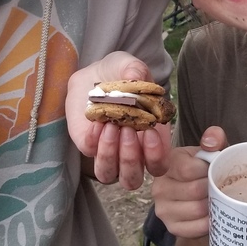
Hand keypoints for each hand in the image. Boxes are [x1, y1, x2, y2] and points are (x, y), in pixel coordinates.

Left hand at [66, 51, 171, 187]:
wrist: (95, 73)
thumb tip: (137, 78)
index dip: (157, 156)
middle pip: (133, 178)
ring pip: (108, 174)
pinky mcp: (87, 143)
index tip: (150, 132)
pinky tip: (97, 120)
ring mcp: (106, 151)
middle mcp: (130, 152)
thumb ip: (137, 70)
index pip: (159, 165)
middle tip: (127, 129)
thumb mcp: (131, 66)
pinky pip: (89, 151)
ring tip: (110, 127)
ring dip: (110, 155)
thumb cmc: (122, 75)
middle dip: (131, 158)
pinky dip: (94, 138)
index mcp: (151, 141)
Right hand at [151, 126, 228, 238]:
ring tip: (221, 200)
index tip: (216, 171)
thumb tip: (212, 139)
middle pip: (195, 190)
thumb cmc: (205, 172)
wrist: (196, 199)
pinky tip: (216, 215)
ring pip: (197, 209)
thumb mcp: (210, 153)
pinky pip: (197, 228)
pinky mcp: (172, 227)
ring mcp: (163, 208)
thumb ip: (214, 140)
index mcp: (168, 162)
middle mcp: (160, 185)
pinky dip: (211, 222)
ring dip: (214, 206)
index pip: (187, 169)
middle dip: (214, 189)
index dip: (208, 171)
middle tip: (223, 188)